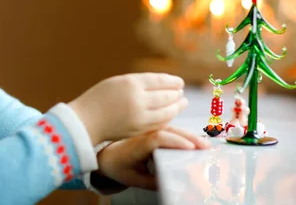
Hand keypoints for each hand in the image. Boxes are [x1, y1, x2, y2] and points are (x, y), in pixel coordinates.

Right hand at [69, 73, 186, 143]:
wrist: (85, 121)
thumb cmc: (98, 98)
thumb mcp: (116, 82)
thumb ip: (138, 83)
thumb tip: (162, 85)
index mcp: (131, 83)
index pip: (160, 81)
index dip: (172, 81)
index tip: (179, 82)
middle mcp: (137, 100)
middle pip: (166, 96)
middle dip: (176, 94)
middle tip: (182, 92)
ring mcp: (139, 117)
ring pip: (166, 112)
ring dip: (176, 107)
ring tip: (182, 102)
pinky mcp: (139, 130)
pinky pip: (159, 123)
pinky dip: (168, 117)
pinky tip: (170, 114)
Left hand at [95, 126, 210, 190]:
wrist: (106, 155)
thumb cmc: (119, 167)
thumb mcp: (133, 179)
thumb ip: (151, 182)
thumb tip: (172, 183)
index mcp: (137, 143)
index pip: (157, 138)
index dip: (175, 141)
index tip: (191, 148)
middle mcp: (143, 133)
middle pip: (168, 130)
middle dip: (188, 137)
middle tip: (206, 146)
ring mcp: (148, 129)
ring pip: (170, 127)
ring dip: (188, 134)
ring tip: (205, 143)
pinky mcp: (152, 129)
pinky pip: (169, 128)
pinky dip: (182, 133)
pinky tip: (195, 139)